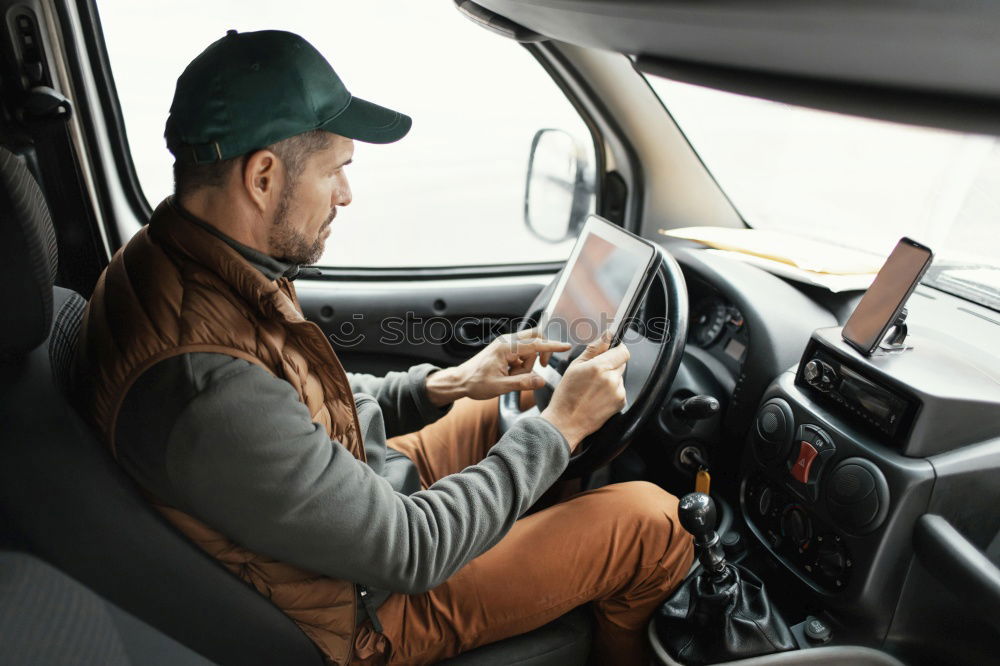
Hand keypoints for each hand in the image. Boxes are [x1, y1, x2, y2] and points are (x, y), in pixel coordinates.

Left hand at [425, 328, 570, 405]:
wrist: (460, 381)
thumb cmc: (475, 383)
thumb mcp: (500, 387)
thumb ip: (522, 383)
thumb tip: (541, 380)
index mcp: (506, 347)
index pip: (535, 344)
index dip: (552, 347)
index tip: (566, 346)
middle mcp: (507, 342)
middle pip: (535, 338)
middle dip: (541, 353)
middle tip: (540, 367)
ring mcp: (505, 345)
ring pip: (529, 349)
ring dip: (528, 363)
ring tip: (512, 377)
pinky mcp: (504, 350)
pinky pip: (522, 354)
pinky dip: (521, 365)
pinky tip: (509, 375)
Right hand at [540, 332, 628, 451]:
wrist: (566, 422)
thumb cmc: (567, 396)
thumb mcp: (574, 367)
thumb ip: (593, 349)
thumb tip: (607, 336)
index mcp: (600, 367)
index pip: (623, 350)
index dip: (617, 349)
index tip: (611, 351)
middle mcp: (611, 379)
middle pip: (622, 362)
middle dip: (611, 364)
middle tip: (594, 374)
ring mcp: (618, 392)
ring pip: (620, 377)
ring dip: (611, 378)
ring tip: (593, 388)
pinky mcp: (621, 403)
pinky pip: (620, 390)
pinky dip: (612, 391)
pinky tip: (598, 397)